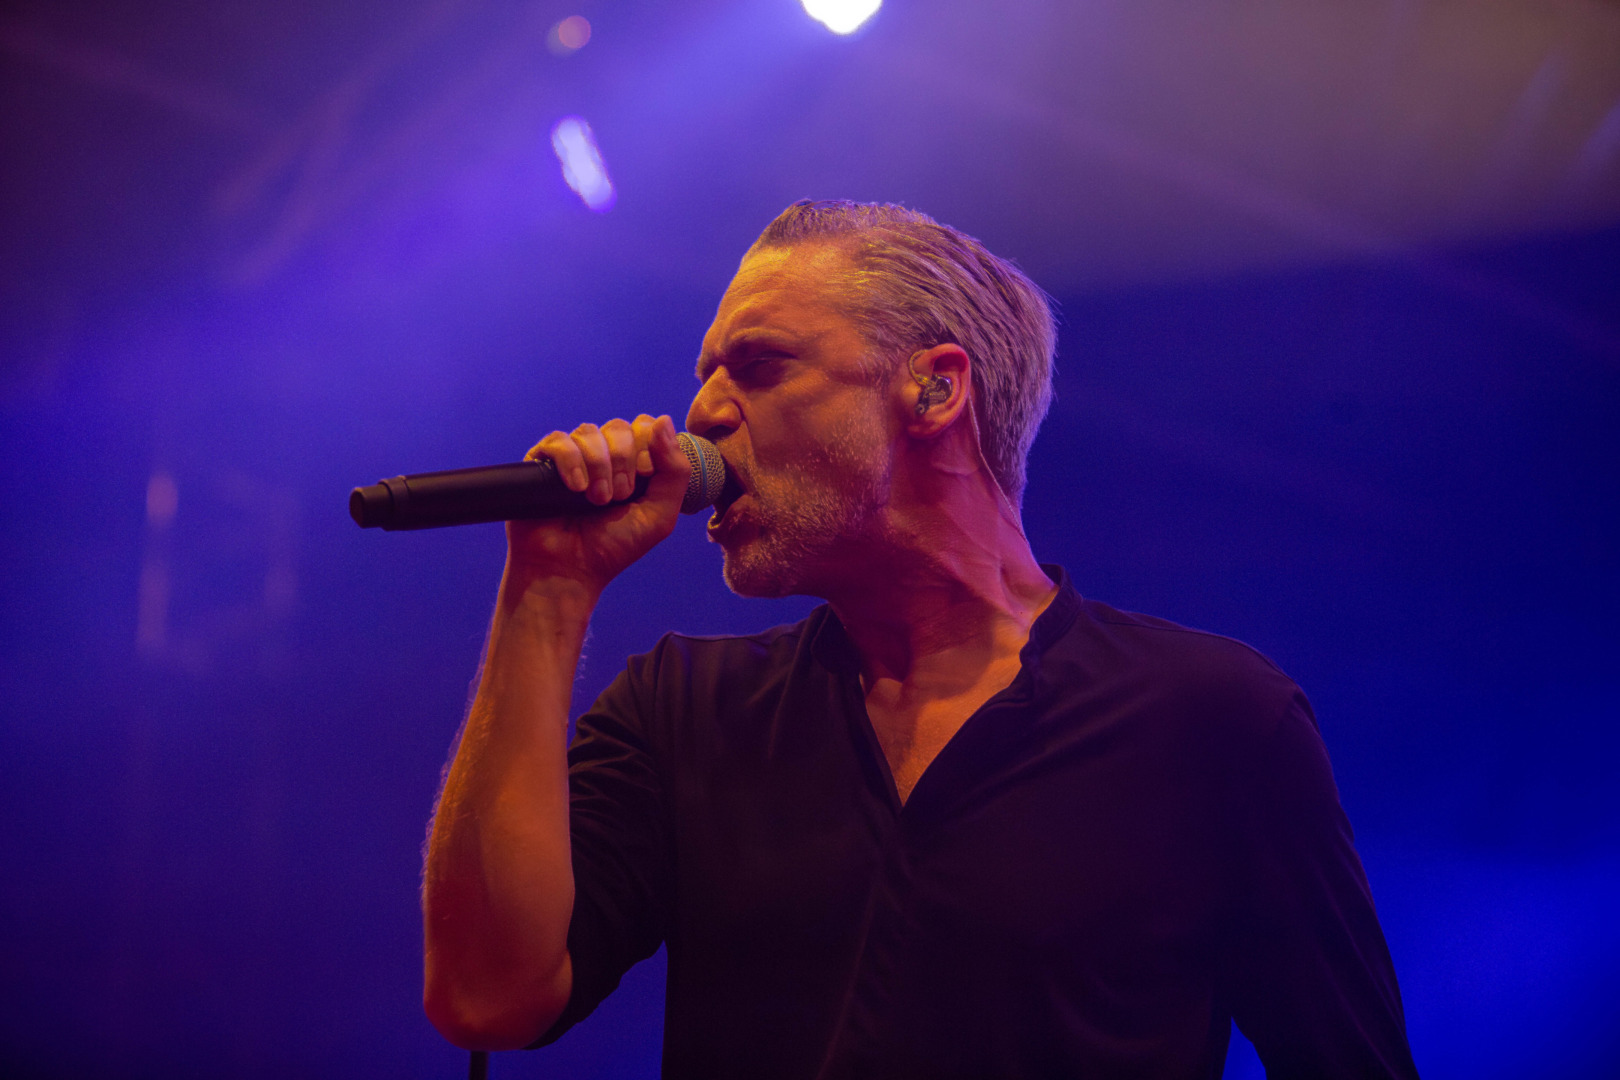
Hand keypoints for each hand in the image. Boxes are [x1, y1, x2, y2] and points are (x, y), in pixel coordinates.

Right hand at [503, 414, 690, 601]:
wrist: (569, 570)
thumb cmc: (614, 547)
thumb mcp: (659, 515)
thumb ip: (675, 471)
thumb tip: (664, 420)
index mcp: (633, 464)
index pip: (645, 427)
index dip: (647, 446)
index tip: (643, 479)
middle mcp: (603, 456)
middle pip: (619, 427)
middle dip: (623, 461)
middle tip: (618, 497)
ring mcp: (573, 458)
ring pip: (589, 431)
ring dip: (599, 466)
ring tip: (596, 500)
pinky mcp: (543, 463)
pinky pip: (559, 441)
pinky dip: (571, 462)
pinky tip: (575, 488)